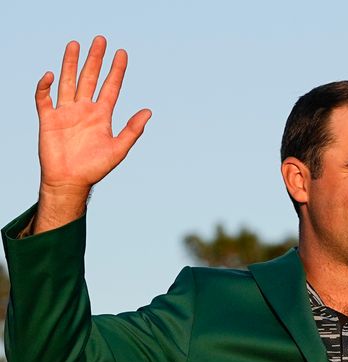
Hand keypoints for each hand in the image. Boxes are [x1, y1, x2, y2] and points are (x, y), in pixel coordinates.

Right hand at [34, 36, 150, 232]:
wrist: (70, 181)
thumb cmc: (95, 168)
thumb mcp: (118, 148)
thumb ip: (132, 130)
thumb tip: (149, 111)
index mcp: (102, 114)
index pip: (111, 86)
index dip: (117, 70)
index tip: (122, 53)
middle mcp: (84, 109)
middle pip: (90, 78)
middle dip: (95, 59)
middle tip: (100, 39)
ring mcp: (66, 112)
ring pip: (68, 82)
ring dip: (70, 64)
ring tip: (75, 44)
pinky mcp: (48, 119)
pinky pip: (44, 99)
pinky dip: (45, 87)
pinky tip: (49, 75)